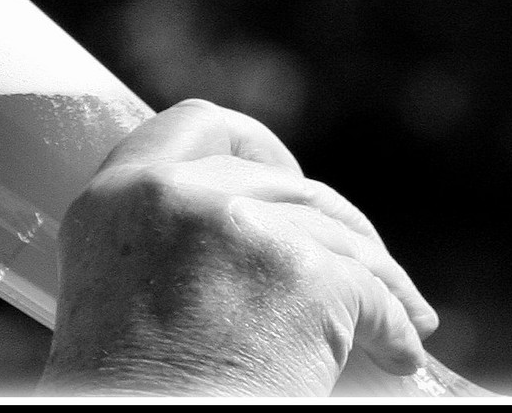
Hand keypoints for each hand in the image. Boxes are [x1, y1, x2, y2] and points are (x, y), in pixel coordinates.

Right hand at [38, 99, 438, 396]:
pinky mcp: (306, 277)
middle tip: (362, 267)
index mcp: (115, 197)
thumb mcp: (116, 290)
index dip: (253, 146)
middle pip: (285, 183)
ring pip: (339, 239)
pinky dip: (394, 329)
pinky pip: (374, 296)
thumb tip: (246, 235)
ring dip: (377, 282)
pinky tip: (396, 355)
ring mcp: (241, 228)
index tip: (286, 176)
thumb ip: (162, 241)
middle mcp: (175, 194)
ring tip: (396, 325)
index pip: (198, 125)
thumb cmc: (130, 390)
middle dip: (335, 226)